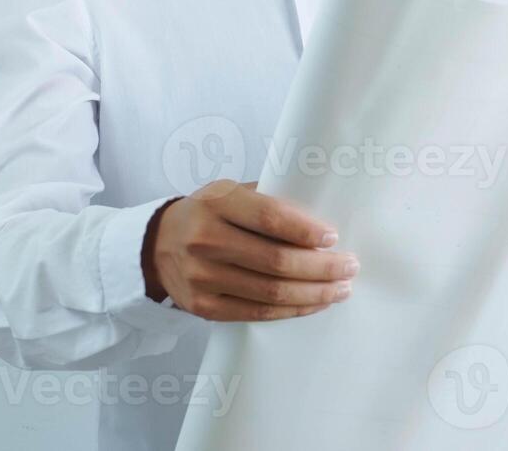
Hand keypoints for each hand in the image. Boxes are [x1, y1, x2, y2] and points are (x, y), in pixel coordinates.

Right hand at [142, 178, 358, 321]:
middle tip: (349, 266)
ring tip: (341, 288)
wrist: (157, 244)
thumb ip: (267, 202)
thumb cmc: (207, 214)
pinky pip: (257, 313)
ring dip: (314, 293)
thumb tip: (319, 221)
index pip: (268, 217)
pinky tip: (314, 303)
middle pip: (275, 261)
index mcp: (216, 203)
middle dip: (321, 267)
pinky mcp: (204, 307)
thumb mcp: (229, 193)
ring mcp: (202, 278)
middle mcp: (205, 240)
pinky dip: (292, 310)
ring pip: (270, 293)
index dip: (304, 230)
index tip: (333, 236)